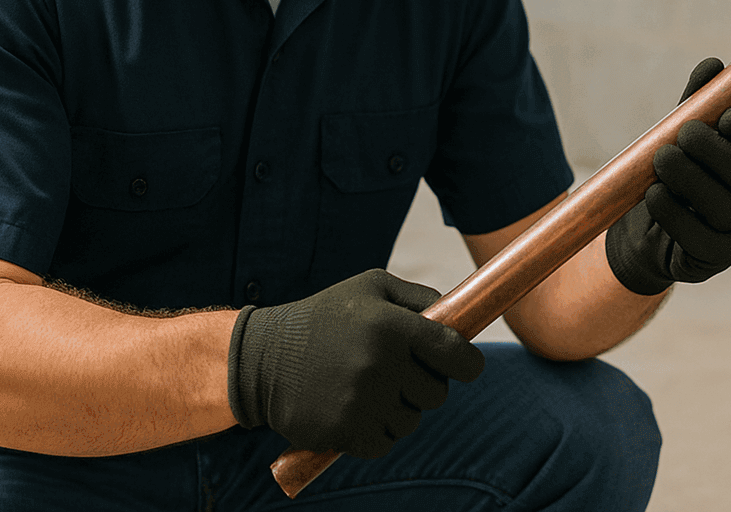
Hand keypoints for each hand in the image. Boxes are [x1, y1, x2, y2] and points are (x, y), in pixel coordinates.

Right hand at [227, 269, 483, 458]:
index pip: (457, 355)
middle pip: (437, 394)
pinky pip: (386, 443)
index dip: (469, 364)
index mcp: (393, 326)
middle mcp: (381, 365)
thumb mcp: (371, 288)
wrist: (260, 358)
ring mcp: (363, 402)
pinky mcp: (344, 432)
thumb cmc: (324, 317)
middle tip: (400, 372)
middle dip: (426, 385)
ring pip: (412, 421)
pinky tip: (358, 410)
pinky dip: (378, 432)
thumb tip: (460, 317)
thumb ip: (419, 298)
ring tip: (370, 388)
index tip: (467, 366)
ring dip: (399, 409)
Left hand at [605, 57, 730, 295]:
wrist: (647, 231)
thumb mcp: (683, 133)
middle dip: (717, 152)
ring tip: (662, 159)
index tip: (726, 115)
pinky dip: (672, 211)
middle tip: (685, 135)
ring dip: (689, 178)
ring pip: (722, 206)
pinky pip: (696, 235)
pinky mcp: (713, 257)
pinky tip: (654, 194)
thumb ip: (699, 102)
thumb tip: (712, 65)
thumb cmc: (676, 174)